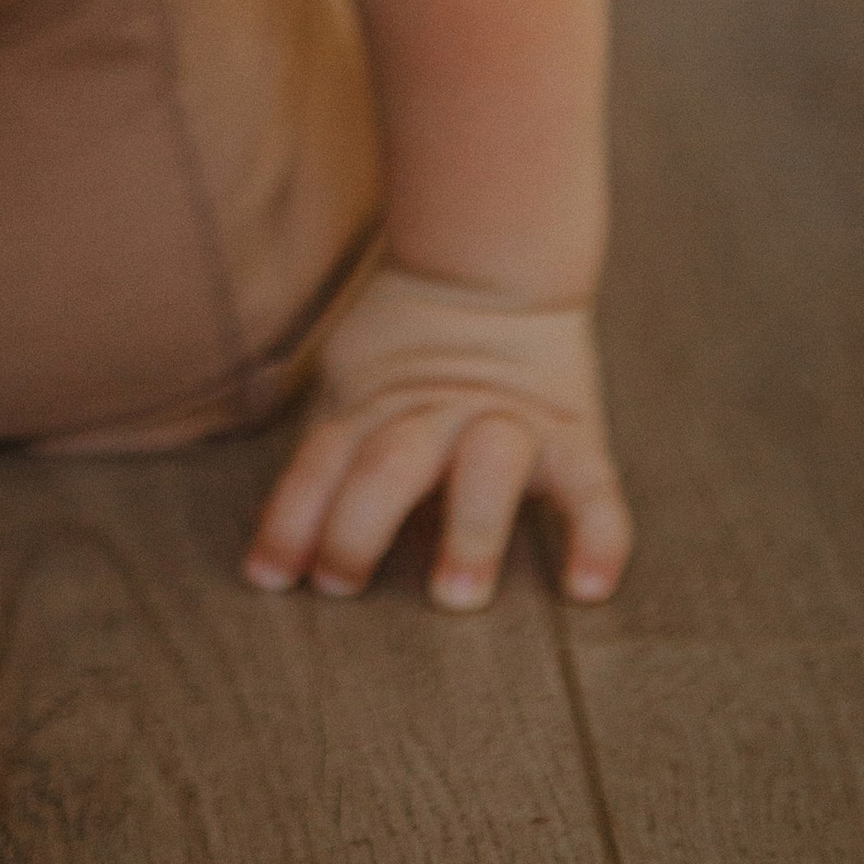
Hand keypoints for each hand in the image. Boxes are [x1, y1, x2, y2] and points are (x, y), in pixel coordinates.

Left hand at [244, 266, 630, 610]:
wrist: (493, 267)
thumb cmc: (405, 349)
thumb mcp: (352, 381)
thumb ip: (329, 449)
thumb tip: (271, 544)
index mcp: (378, 405)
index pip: (326, 459)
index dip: (292, 516)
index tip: (266, 578)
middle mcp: (439, 415)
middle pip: (392, 464)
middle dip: (361, 523)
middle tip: (338, 584)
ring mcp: (509, 425)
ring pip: (488, 470)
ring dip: (471, 531)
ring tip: (456, 595)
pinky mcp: (574, 439)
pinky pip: (593, 491)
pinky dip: (597, 538)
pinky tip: (587, 588)